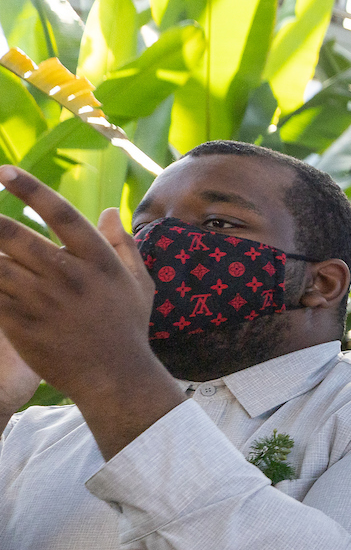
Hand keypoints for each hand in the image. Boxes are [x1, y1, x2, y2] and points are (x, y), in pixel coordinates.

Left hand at [0, 167, 175, 427]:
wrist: (115, 378)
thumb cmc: (128, 329)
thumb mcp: (139, 284)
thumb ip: (123, 245)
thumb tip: (108, 212)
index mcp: (99, 261)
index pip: (61, 215)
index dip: (31, 190)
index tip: (4, 170)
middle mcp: (70, 276)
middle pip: (17, 237)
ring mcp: (44, 301)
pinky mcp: (22, 324)